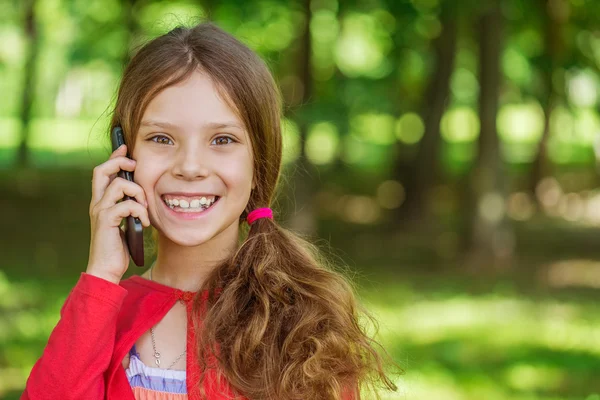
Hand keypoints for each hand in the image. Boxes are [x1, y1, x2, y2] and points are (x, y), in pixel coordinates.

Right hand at [85, 144, 149, 283]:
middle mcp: (97, 204)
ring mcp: (100, 212)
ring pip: (118, 185)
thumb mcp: (126, 223)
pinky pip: (126, 205)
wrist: (106, 269)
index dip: (114, 158)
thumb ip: (129, 208)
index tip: (125, 149)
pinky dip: (140, 211)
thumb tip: (143, 196)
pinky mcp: (106, 222)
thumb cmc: (118, 247)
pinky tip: (145, 223)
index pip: (102, 172)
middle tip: (135, 166)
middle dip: (120, 163)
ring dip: (138, 192)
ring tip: (145, 207)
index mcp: (101, 202)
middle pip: (101, 170)